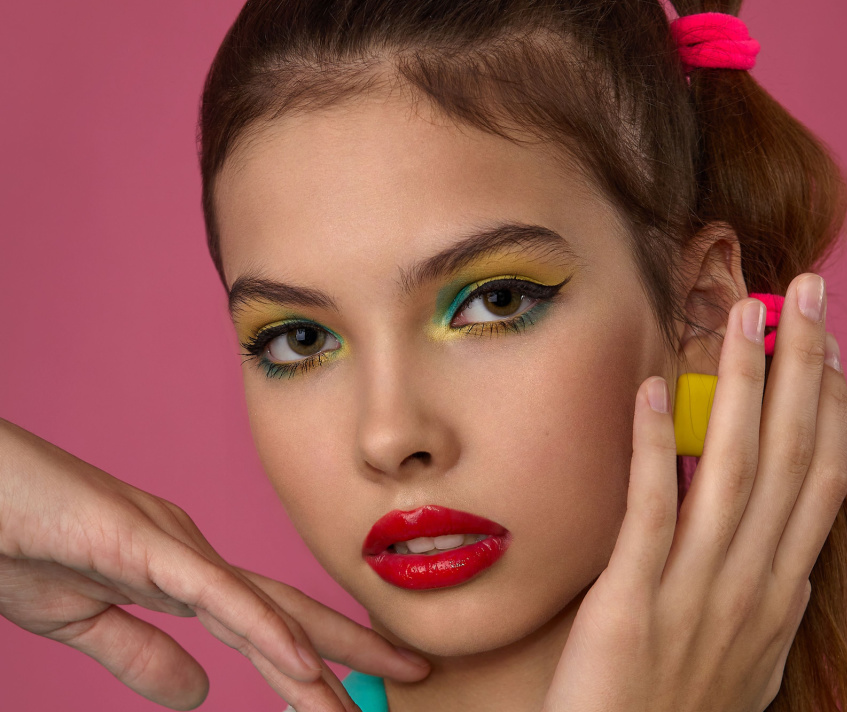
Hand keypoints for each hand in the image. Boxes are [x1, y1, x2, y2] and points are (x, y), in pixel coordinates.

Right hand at [0, 420, 429, 710]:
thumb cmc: (20, 543)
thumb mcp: (84, 622)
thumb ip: (139, 654)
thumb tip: (194, 695)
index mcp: (186, 573)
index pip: (268, 622)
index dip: (321, 653)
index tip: (362, 687)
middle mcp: (196, 554)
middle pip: (287, 612)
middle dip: (351, 648)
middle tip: (414, 673)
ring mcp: (174, 547)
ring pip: (262, 610)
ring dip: (320, 658)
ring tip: (374, 693)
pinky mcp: (142, 545)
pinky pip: (213, 596)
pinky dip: (261, 631)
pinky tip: (302, 662)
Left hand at [540, 273, 846, 711]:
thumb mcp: (749, 662)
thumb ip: (770, 606)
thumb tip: (790, 562)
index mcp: (780, 592)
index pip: (821, 481)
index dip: (831, 407)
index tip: (829, 347)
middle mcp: (752, 584)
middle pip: (792, 455)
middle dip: (803, 366)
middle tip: (806, 292)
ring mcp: (696, 592)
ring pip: (734, 467)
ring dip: (743, 382)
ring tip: (743, 311)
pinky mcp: (632, 601)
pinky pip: (652, 508)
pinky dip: (657, 444)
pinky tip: (654, 387)